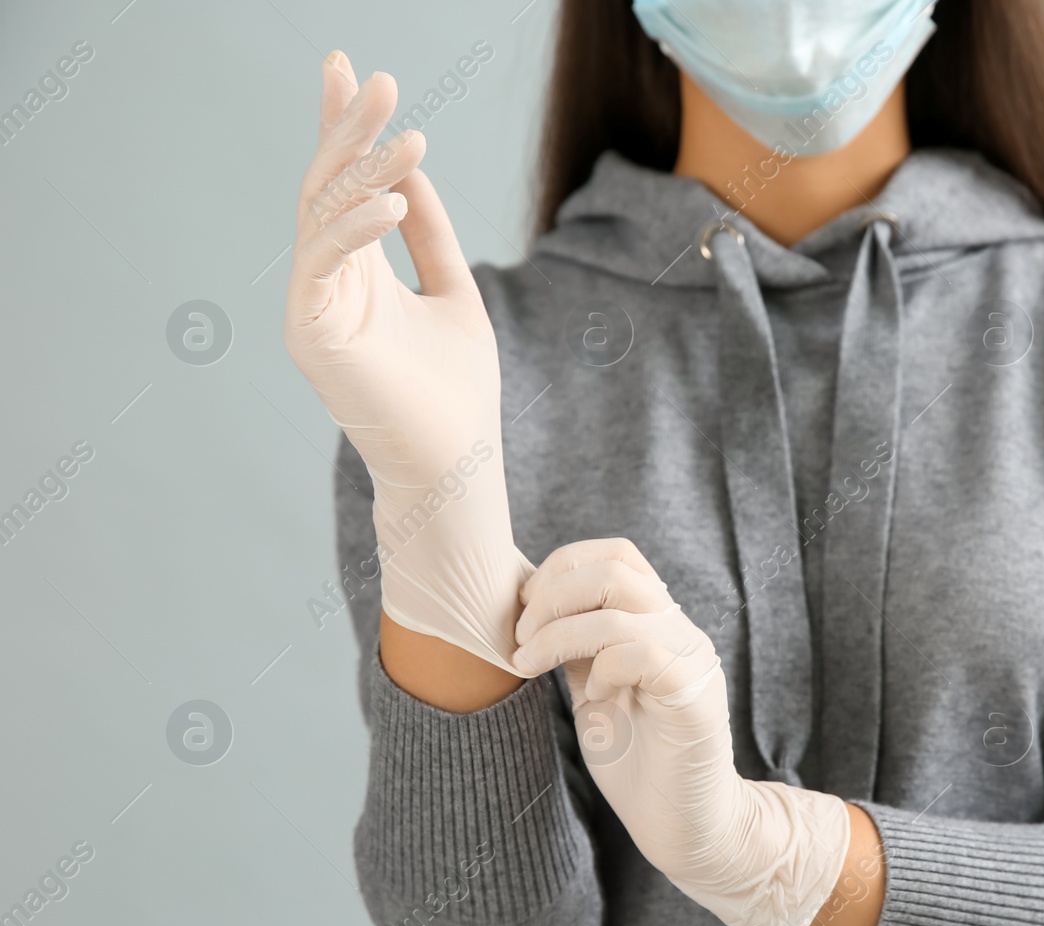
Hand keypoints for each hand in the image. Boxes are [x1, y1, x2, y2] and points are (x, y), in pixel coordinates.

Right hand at [283, 51, 532, 672]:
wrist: (455, 464)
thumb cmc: (457, 392)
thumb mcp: (454, 293)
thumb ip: (434, 238)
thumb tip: (415, 173)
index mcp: (358, 272)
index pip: (345, 185)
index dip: (343, 128)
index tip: (348, 69)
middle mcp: (328, 283)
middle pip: (328, 188)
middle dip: (349, 131)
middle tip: (377, 78)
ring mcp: (313, 307)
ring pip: (325, 218)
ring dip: (365, 171)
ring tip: (409, 135)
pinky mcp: (311, 334)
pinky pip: (325, 263)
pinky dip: (357, 228)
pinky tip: (395, 201)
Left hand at [513, 538, 850, 925]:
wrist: (684, 823)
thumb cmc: (637, 760)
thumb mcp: (592, 689)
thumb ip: (573, 647)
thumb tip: (526, 610)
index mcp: (657, 623)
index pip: (617, 555)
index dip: (563, 567)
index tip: (524, 610)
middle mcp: (679, 630)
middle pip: (614, 569)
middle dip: (552, 596)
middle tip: (521, 638)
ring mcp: (691, 659)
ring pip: (621, 606)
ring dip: (559, 631)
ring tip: (531, 665)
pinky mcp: (694, 695)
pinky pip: (644, 652)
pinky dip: (602, 667)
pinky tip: (592, 698)